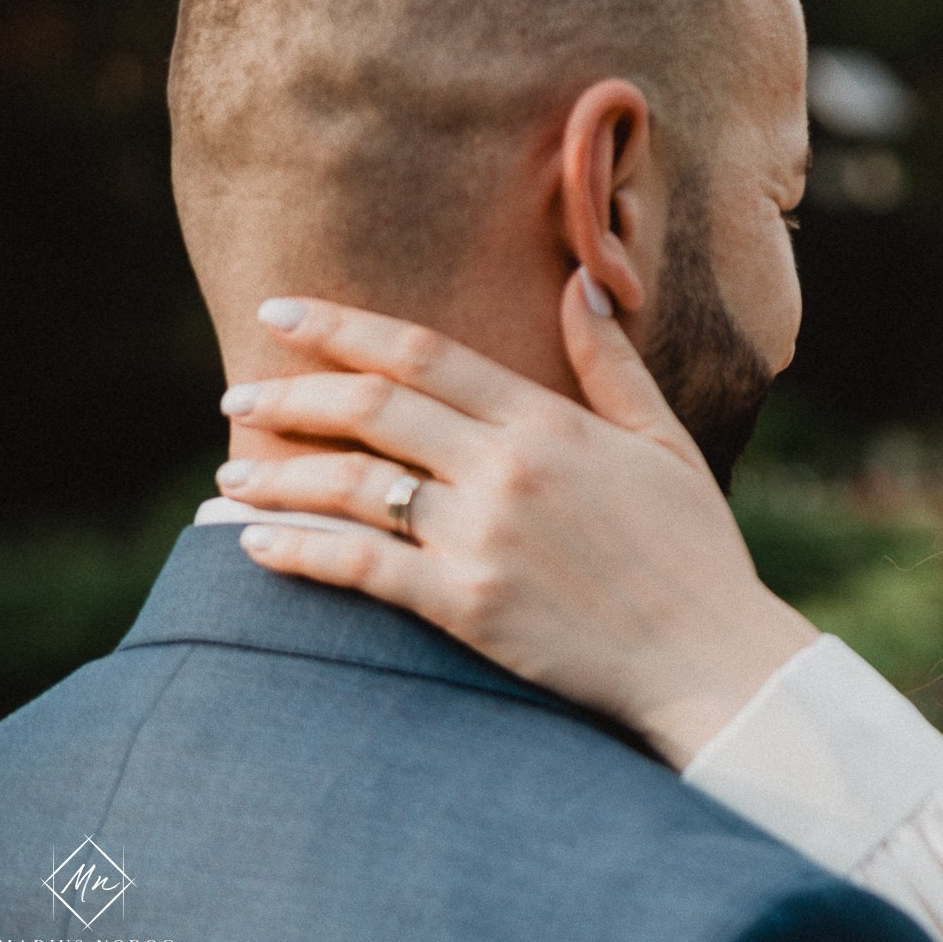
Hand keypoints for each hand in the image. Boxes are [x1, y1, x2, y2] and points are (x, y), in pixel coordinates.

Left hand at [214, 270, 818, 765]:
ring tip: (230, 474)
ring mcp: (483, 538)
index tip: (279, 312)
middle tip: (236, 393)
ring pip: (354, 487)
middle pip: (372, 410)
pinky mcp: (468, 606)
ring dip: (280, 476)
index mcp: (550, 423)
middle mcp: (507, 470)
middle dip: (291, 395)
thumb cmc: (695, 549)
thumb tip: (579, 286)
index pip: (422, 354)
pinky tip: (256, 544)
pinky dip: (300, 552)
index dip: (341, 327)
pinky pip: (362, 568)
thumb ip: (610, 365)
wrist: (712, 655)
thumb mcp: (664, 442)